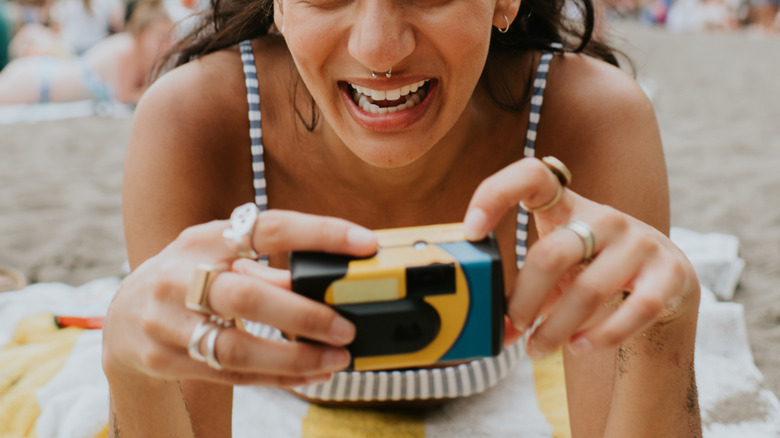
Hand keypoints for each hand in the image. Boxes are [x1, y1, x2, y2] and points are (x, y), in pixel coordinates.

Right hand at [102, 209, 377, 385]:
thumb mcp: (219, 258)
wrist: (123, 319)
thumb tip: (329, 281)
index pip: (268, 228)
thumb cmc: (188, 280)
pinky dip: (277, 377)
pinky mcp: (164, 359)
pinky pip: (230, 374)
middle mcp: (179, 275)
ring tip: (337, 359)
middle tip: (347, 327)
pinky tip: (311, 373)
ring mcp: (166, 321)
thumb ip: (267, 270)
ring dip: (293, 357)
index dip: (318, 233)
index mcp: (204, 239)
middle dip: (303, 314)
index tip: (365, 243)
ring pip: (235, 347)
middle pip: (245, 296)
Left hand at [462, 157, 697, 358]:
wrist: (666, 282)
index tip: (471, 231)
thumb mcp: (558, 270)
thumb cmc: (595, 271)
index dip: (496, 194)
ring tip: (537, 349)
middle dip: (524, 298)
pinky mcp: (669, 274)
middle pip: (551, 254)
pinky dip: (602, 334)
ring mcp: (640, 243)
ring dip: (555, 328)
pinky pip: (635, 309)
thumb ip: (527, 294)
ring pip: (588, 290)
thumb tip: (495, 332)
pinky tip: (579, 347)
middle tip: (512, 325)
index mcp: (569, 207)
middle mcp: (605, 218)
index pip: (533, 176)